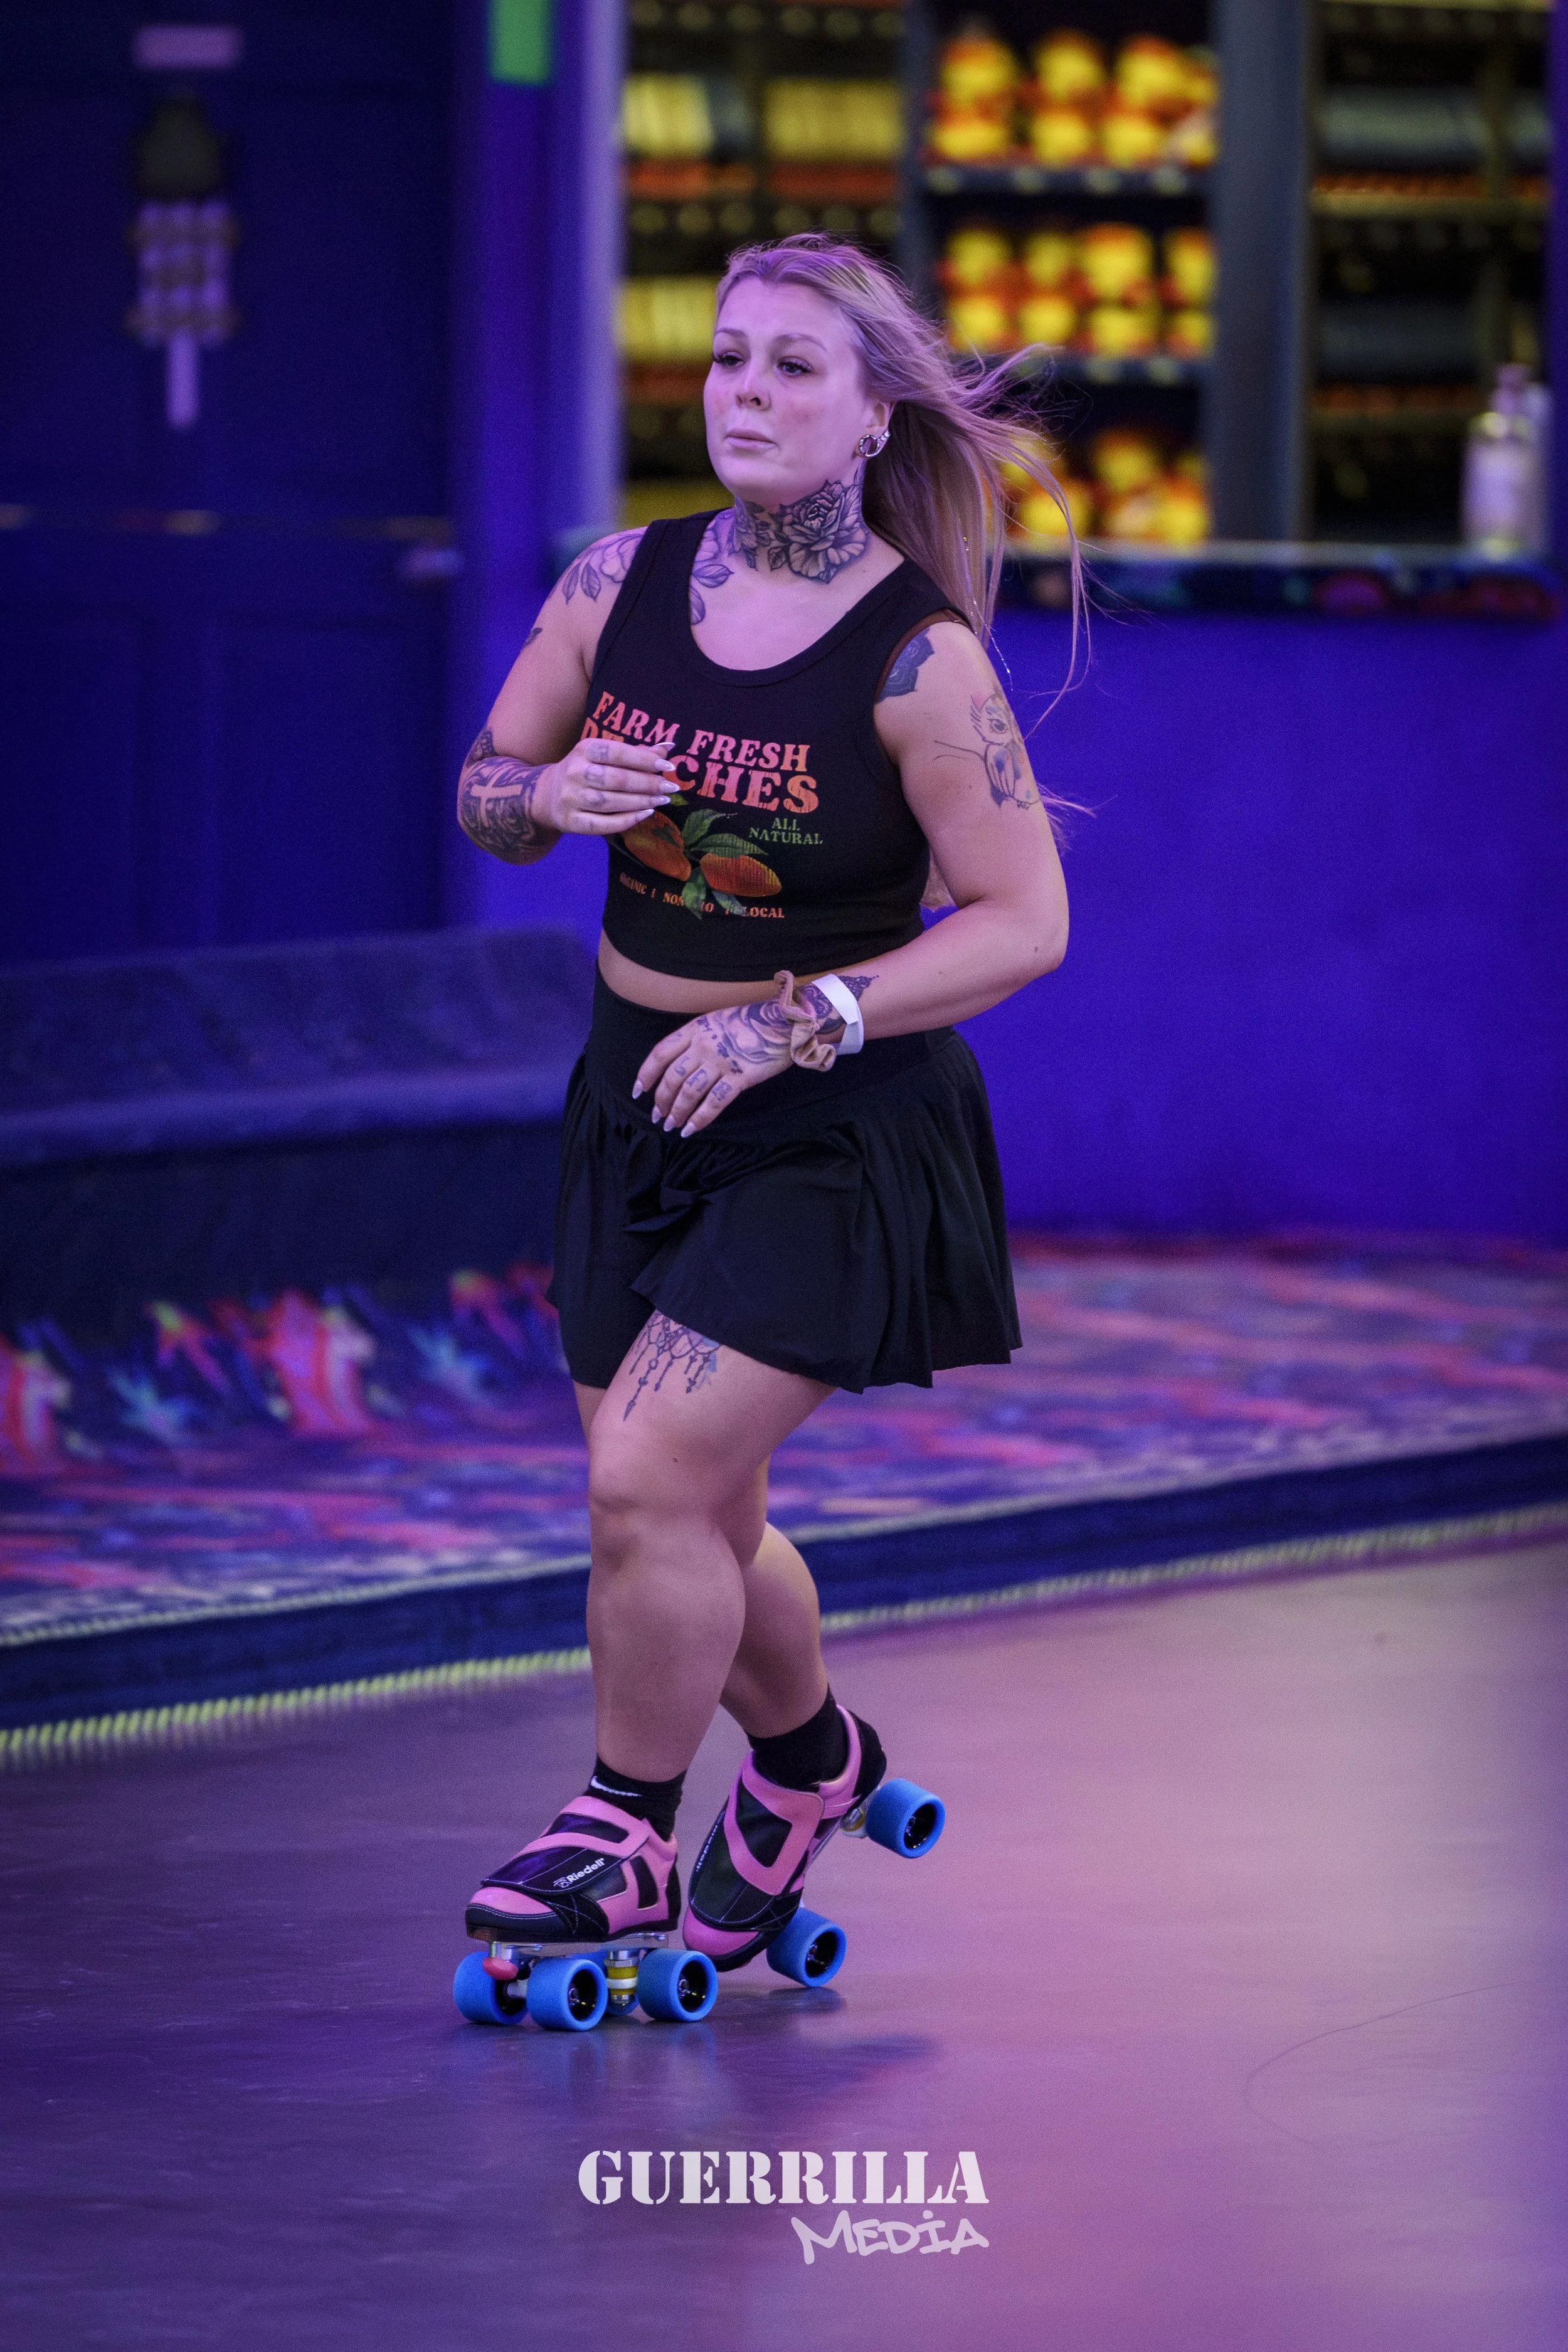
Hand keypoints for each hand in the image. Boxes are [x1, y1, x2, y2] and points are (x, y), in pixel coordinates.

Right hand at [538, 734, 677, 835]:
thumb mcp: (602, 756)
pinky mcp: (571, 821)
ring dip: (641, 801)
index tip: (668, 765)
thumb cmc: (584, 771)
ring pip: (611, 802)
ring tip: (662, 800)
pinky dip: (627, 820)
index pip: (617, 752)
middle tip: (670, 788)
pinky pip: (603, 824)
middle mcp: (575, 772)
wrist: (545, 796)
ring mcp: (571, 798)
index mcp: (584, 749)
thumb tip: (668, 747)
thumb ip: (634, 752)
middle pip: (617, 779)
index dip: (644, 758)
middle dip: (647, 783)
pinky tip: (645, 814)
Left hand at [633, 999, 795, 1136]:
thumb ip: (697, 1039)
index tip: (639, 1091)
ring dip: (677, 1112)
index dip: (646, 1074)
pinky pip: (714, 1103)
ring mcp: (721, 1062)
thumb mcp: (716, 1021)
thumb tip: (680, 1064)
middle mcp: (703, 1046)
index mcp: (695, 1030)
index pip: (660, 1054)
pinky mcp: (740, 1078)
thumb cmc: (752, 1021)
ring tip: (671, 1126)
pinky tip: (691, 1129)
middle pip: (672, 1077)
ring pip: (689, 1092)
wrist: (785, 1021)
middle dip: (661, 1101)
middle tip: (658, 1116)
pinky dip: (699, 1119)